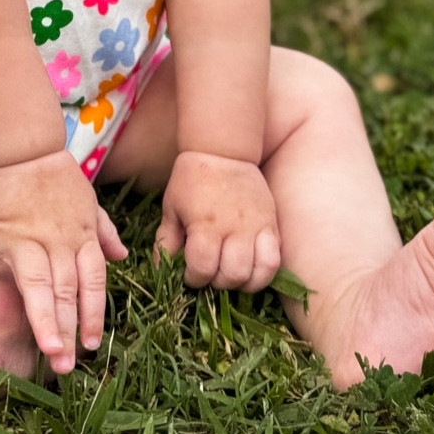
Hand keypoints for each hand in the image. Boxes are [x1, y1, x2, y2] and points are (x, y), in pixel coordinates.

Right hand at [0, 151, 127, 372]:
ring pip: (34, 281)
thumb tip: (122, 257)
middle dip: (67, 328)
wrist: (26, 147)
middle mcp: (56, 241)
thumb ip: (104, 233)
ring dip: (41, 315)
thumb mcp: (90, 204)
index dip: (93, 313)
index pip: (91, 282)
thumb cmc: (59, 179)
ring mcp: (23, 236)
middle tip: (67, 365)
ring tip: (45, 349)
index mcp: (80, 237)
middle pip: (65, 289)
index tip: (91, 345)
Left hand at [156, 150, 280, 291]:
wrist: (224, 151)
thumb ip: (166, 242)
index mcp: (204, 223)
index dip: (194, 278)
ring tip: (232, 274)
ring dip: (244, 282)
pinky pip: (275, 259)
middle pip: (232, 274)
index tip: (190, 273)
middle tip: (211, 272)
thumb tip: (159, 270)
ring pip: (259, 272)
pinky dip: (264, 272)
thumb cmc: (192, 180)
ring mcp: (257, 226)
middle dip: (218, 282)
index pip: (202, 267)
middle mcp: (234, 227)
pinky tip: (250, 269)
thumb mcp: (172, 208)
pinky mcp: (272, 224)